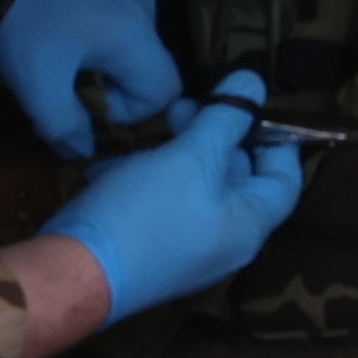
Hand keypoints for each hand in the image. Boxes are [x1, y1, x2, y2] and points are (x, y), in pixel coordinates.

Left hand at [0, 0, 182, 160]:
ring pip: (127, 44)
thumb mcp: (36, 84)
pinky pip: (113, 19)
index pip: (164, 93)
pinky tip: (53, 27)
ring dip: (96, 63)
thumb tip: (85, 150)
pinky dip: (91, 36)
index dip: (126, 114)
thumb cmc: (24, 19)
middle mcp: (144, 7)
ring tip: (51, 56)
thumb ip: (64, 127)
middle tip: (59, 86)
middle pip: (144, 69)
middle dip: (106, 89)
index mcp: (137, 35)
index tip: (80, 105)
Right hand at [36, 70, 307, 321]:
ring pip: (194, 189)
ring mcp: (185, 252)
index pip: (285, 180)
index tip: (254, 106)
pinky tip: (118, 162)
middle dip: (217, 135)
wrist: (72, 275)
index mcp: (247, 227)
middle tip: (190, 104)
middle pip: (237, 181)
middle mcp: (223, 245)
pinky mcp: (149, 253)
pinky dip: (149, 179)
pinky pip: (162, 207)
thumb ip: (226, 118)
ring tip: (156, 124)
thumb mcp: (190, 157)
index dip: (277, 139)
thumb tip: (254, 82)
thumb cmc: (144, 213)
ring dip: (179, 152)